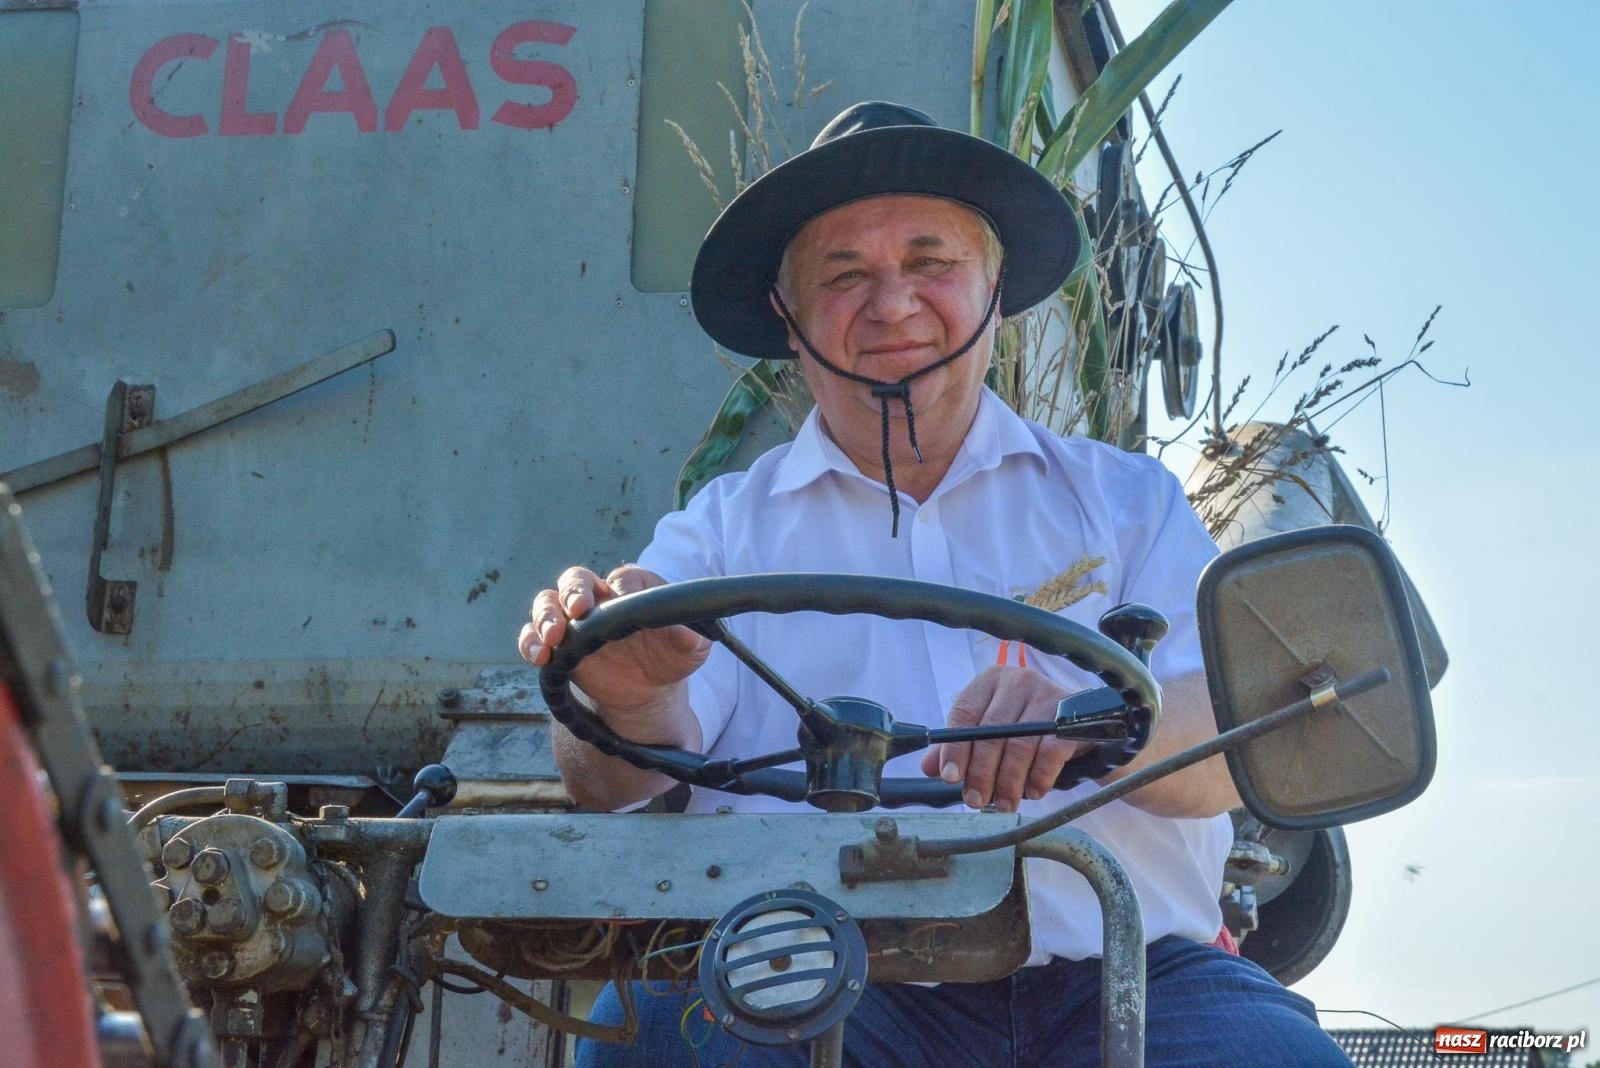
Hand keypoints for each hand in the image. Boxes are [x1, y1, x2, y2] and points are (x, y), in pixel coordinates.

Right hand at [518, 565, 709, 715]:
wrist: (649, 690)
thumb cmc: (671, 657)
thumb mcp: (691, 649)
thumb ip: (692, 636)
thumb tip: (686, 630)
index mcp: (634, 588)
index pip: (624, 578)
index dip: (622, 586)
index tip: (624, 600)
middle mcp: (600, 597)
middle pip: (577, 579)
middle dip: (574, 591)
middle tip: (579, 609)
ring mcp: (575, 621)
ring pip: (548, 603)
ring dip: (545, 615)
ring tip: (553, 636)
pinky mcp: (559, 647)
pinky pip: (533, 637)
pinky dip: (530, 642)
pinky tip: (540, 656)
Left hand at [919, 665, 1084, 812]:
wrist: (1078, 719)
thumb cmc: (1025, 722)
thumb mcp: (989, 728)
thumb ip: (959, 745)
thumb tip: (929, 768)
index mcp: (989, 681)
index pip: (964, 713)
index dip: (954, 748)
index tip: (950, 777)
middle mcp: (1017, 681)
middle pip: (991, 732)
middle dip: (981, 773)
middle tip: (976, 800)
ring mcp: (1046, 695)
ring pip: (1019, 745)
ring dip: (1008, 782)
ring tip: (1004, 804)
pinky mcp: (1070, 716)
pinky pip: (1049, 752)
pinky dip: (1038, 777)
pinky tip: (1032, 791)